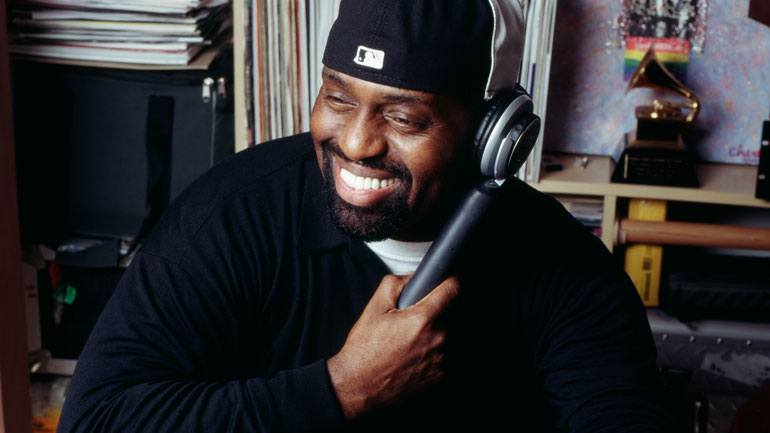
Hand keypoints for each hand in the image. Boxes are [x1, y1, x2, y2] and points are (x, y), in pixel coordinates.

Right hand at [326, 273, 459, 419]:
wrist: (359, 386)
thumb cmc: (364, 351)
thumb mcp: (373, 308)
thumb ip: (395, 284)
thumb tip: (412, 277)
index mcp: (422, 320)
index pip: (453, 290)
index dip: (451, 281)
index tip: (449, 281)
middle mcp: (437, 340)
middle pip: (450, 313)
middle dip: (435, 310)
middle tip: (413, 319)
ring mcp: (442, 360)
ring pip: (449, 333)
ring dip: (436, 331)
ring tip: (411, 339)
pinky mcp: (441, 375)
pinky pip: (446, 353)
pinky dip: (435, 350)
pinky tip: (415, 354)